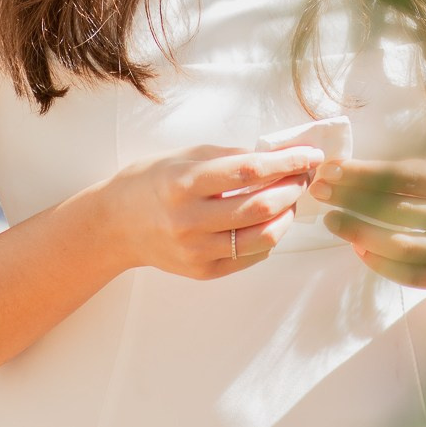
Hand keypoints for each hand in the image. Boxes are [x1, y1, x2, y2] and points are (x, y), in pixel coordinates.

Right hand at [105, 143, 324, 279]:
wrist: (115, 224)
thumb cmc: (152, 181)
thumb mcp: (185, 156)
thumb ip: (230, 157)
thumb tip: (276, 155)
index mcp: (185, 183)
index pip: (250, 171)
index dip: (287, 162)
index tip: (310, 154)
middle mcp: (190, 220)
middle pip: (261, 206)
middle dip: (293, 188)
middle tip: (303, 176)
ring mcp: (196, 251)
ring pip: (263, 237)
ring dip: (288, 216)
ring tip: (290, 199)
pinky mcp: (202, 272)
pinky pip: (250, 257)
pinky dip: (269, 237)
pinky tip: (269, 221)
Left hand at [311, 158, 425, 290]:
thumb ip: (412, 176)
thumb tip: (349, 171)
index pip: (405, 176)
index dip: (364, 174)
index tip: (330, 170)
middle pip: (399, 210)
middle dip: (352, 200)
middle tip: (318, 192)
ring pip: (404, 245)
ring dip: (361, 233)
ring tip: (333, 222)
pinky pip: (413, 275)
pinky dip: (383, 264)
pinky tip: (359, 250)